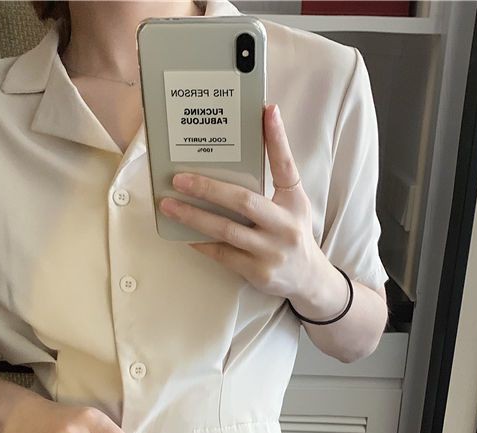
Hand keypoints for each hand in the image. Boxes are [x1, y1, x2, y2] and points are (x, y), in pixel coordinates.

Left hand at [158, 103, 322, 300]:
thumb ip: (275, 175)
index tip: (266, 110)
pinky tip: (183, 232)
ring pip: (226, 230)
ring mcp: (271, 251)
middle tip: (179, 178)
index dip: (277, 138)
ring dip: (194, 216)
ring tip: (168, 205)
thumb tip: (253, 136)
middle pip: (243, 201)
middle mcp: (285, 226)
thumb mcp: (292, 202)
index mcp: (294, 202)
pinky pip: (222, 254)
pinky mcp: (258, 272)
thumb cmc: (292, 232)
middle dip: (208, 188)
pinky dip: (201, 242)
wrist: (308, 278)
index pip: (285, 166)